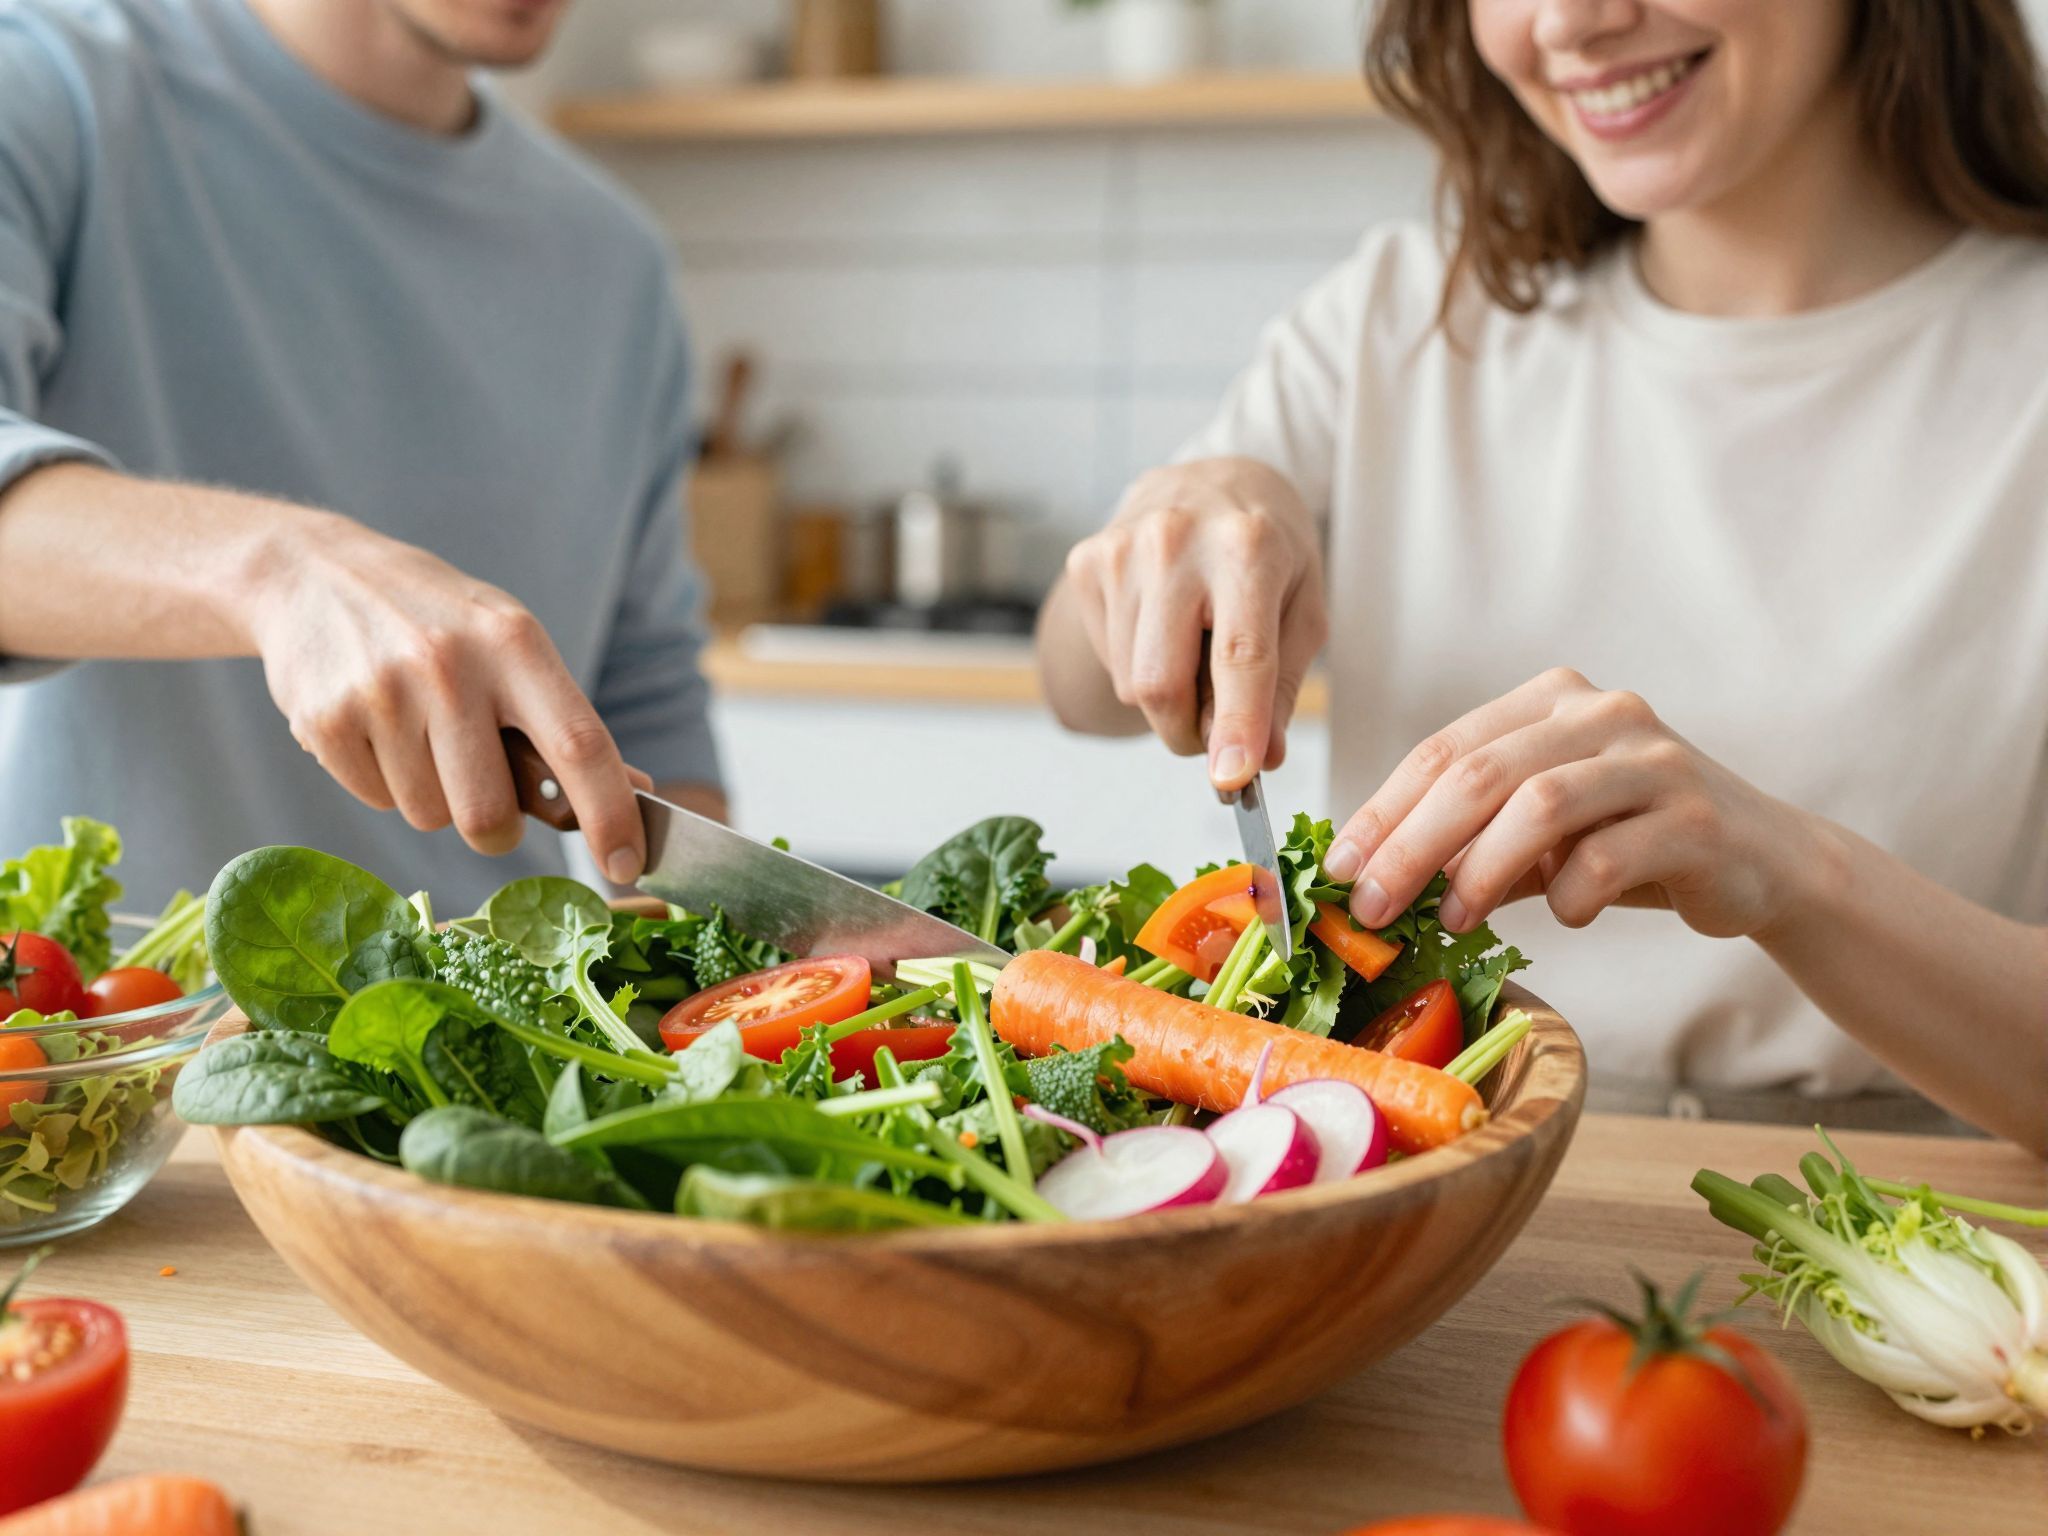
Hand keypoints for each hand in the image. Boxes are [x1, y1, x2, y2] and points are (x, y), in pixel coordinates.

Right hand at [247, 513, 648, 879]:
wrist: (312, 572)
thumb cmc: (437, 620)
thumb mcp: (510, 642)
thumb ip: (564, 717)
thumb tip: (636, 790)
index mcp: (514, 644)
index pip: (580, 745)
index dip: (610, 815)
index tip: (627, 864)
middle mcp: (450, 666)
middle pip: (490, 814)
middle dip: (496, 829)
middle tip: (488, 798)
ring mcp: (382, 693)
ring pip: (430, 816)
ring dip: (435, 796)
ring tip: (417, 732)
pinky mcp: (324, 721)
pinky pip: (377, 801)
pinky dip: (384, 782)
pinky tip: (375, 726)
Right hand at [1060, 457, 1325, 789]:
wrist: (1212, 481)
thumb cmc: (1269, 549)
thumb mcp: (1303, 607)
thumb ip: (1282, 685)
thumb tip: (1261, 757)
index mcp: (1247, 548)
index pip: (1238, 654)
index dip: (1236, 722)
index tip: (1231, 777)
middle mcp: (1176, 541)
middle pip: (1162, 683)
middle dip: (1188, 732)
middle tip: (1215, 731)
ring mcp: (1122, 549)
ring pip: (1133, 682)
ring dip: (1167, 698)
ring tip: (1193, 650)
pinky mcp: (1088, 562)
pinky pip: (1110, 658)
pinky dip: (1139, 665)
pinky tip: (1162, 625)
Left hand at [1323, 668, 1814, 939]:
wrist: (1765, 863)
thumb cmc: (1634, 846)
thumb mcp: (1543, 836)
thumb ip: (1473, 844)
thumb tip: (1373, 885)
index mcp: (1552, 702)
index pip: (1444, 750)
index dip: (1384, 812)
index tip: (1339, 871)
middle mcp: (1602, 714)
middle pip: (1478, 774)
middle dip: (1411, 845)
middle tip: (1372, 907)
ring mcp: (1653, 760)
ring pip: (1538, 805)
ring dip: (1481, 871)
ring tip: (1453, 919)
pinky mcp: (1695, 816)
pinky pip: (1607, 857)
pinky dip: (1568, 893)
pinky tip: (1562, 914)